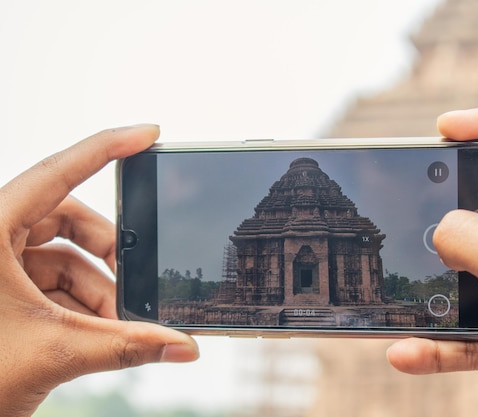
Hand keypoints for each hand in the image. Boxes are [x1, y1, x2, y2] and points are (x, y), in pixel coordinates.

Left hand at [0, 125, 198, 416]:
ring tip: (119, 325)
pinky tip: (100, 331)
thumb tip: (183, 346)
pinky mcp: (4, 290)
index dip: (107, 148)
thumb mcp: (53, 351)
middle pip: (68, 220)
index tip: (148, 134)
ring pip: (65, 257)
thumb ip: (127, 346)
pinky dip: (84, 305)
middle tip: (141, 279)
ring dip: (100, 290)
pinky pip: (55, 282)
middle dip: (110, 254)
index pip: (57, 173)